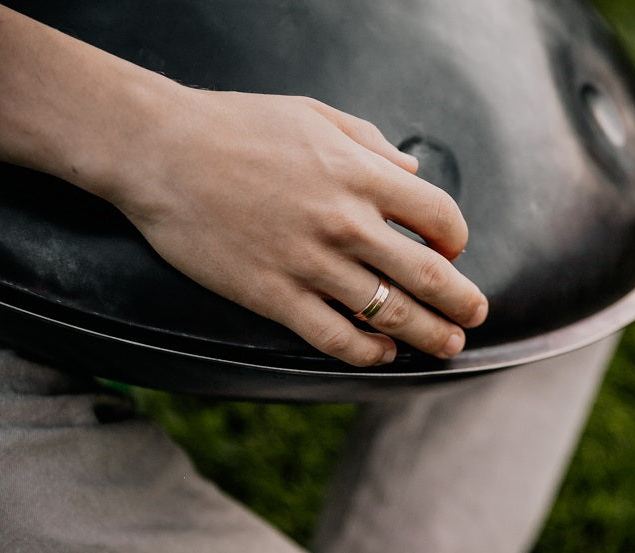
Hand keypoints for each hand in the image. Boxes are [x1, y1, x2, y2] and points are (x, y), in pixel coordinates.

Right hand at [113, 89, 487, 366]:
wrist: (159, 151)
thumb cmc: (237, 126)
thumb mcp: (315, 116)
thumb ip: (372, 144)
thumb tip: (414, 173)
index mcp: (360, 175)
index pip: (439, 217)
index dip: (456, 238)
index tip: (452, 250)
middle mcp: (345, 223)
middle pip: (428, 275)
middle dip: (461, 302)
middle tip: (475, 316)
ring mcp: (310, 264)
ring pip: (390, 314)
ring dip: (428, 335)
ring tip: (447, 346)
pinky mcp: (273, 296)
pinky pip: (335, 337)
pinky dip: (368, 352)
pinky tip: (383, 354)